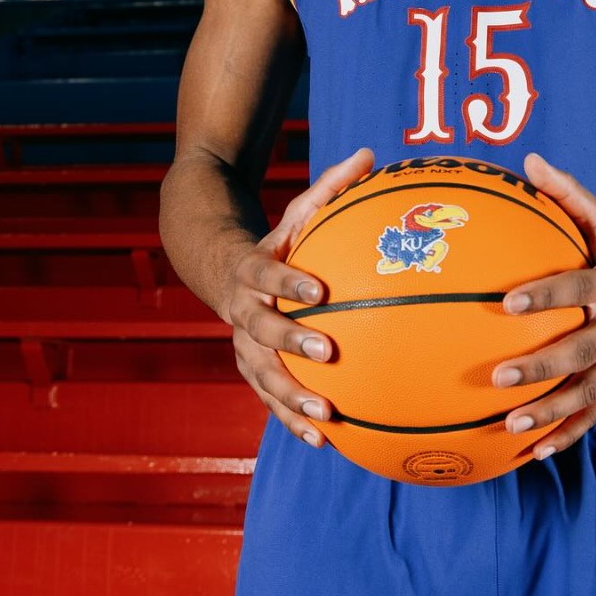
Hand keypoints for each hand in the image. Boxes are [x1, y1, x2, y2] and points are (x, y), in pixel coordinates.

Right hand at [223, 146, 373, 447]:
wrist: (224, 273)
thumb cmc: (280, 241)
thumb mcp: (299, 211)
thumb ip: (332, 186)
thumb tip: (372, 154)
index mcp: (254, 270)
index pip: (268, 274)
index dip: (288, 281)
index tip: (318, 290)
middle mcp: (243, 311)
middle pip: (262, 330)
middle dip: (292, 342)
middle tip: (327, 352)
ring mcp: (245, 346)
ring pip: (263, 375)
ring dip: (291, 397)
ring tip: (325, 414)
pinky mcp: (254, 372)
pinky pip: (271, 401)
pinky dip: (293, 421)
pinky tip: (324, 441)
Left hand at [492, 152, 595, 462]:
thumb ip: (567, 193)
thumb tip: (527, 160)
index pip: (578, 288)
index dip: (545, 295)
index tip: (506, 303)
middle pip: (583, 349)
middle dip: (542, 365)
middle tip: (498, 377)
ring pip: (590, 390)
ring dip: (552, 411)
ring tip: (512, 426)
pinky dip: (568, 433)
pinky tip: (533, 452)